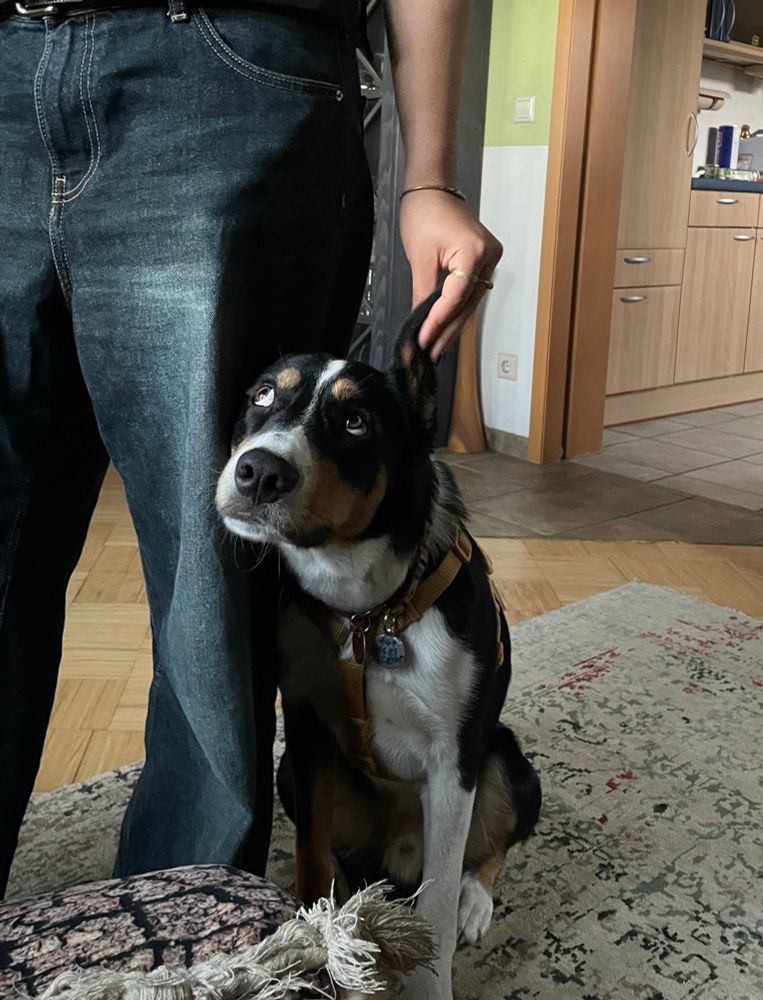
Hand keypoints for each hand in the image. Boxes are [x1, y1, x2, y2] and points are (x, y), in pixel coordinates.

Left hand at [399, 190, 502, 359]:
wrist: (432, 188)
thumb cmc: (424, 212)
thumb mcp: (420, 257)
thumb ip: (422, 293)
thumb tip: (420, 322)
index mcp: (475, 253)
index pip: (456, 298)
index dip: (438, 322)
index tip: (424, 341)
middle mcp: (489, 257)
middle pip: (467, 304)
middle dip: (447, 330)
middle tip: (431, 352)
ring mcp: (489, 259)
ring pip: (470, 302)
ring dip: (453, 324)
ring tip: (437, 346)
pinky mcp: (483, 261)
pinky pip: (470, 292)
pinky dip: (456, 309)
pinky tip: (445, 326)